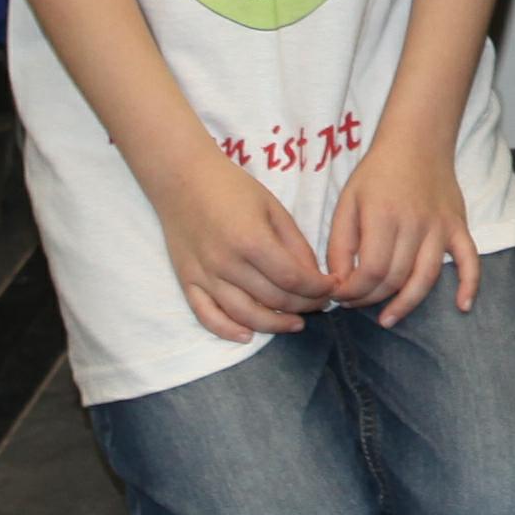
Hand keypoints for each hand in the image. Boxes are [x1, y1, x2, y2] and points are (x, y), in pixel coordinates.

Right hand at [145, 148, 331, 342]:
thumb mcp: (273, 208)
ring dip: (274, 325)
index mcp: (251, 240)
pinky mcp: (187, 281)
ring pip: (244, 315)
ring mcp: (204, 276)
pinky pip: (207, 316)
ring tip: (296, 323)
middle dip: (304, 305)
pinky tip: (248, 335)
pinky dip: (227, 331)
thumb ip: (295, 244)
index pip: (292, 279)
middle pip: (272, 299)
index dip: (317, 288)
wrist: (182, 179)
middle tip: (320, 304)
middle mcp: (226, 264)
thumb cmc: (232, 188)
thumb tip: (314, 277)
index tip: (332, 287)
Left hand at [322, 132, 477, 326]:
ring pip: (425, 277)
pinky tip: (462, 306)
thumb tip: (340, 282)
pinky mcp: (459, 227)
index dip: (353, 291)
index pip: (371, 270)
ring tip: (388, 319)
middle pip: (395, 278)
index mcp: (383, 216)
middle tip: (355, 302)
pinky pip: (470, 259)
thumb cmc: (377, 173)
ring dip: (406, 303)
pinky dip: (470, 284)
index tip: (339, 295)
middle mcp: (414, 224)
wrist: (417, 142)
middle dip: (371, 298)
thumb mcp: (347, 202)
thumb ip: (340, 244)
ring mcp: (440, 227)